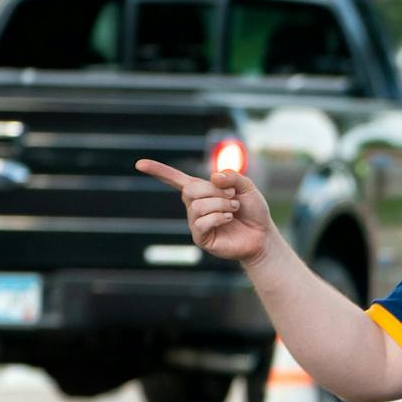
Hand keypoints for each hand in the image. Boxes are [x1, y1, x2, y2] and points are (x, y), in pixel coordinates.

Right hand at [134, 159, 274, 265]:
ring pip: (198, 206)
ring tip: (234, 210)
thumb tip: (214, 176)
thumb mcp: (247, 187)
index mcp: (201, 191)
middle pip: (190, 189)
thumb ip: (233, 176)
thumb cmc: (253, 211)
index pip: (176, 179)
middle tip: (233, 197)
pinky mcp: (200, 237)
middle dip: (215, 191)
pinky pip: (202, 222)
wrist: (262, 235)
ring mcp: (195, 222)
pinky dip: (219, 217)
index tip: (139, 164)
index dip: (158, 171)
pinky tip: (229, 219)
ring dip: (222, 205)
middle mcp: (194, 206)